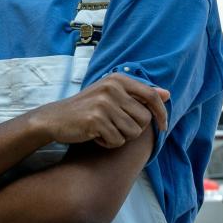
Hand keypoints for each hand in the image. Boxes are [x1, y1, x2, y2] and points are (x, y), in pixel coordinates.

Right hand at [35, 73, 169, 148]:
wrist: (55, 118)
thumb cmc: (87, 108)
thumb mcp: (112, 95)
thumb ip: (139, 94)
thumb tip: (167, 94)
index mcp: (117, 79)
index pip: (151, 96)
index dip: (162, 113)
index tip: (163, 126)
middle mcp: (111, 88)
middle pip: (144, 119)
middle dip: (134, 129)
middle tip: (116, 127)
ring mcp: (103, 104)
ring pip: (133, 132)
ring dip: (121, 137)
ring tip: (105, 131)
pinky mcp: (96, 120)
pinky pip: (117, 141)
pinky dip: (108, 143)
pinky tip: (96, 136)